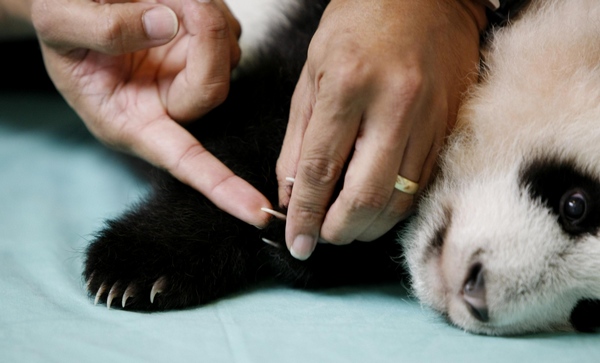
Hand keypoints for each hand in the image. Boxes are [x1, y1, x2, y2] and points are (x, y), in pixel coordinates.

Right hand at [30, 0, 272, 227]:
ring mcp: (189, 79)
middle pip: (214, 89)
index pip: (184, 161)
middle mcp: (168, 107)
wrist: (74, 10)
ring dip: (205, 18)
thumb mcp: (59, 25)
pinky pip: (227, 34)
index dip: (221, 187)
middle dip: (206, 38)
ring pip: (227, 57)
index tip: (257, 213)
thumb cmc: (61, 33)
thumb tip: (167, 25)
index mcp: (132, 123)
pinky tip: (178, 3)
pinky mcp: (202, 54)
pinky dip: (210, 11)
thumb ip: (107, 28)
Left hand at [276, 0, 486, 258]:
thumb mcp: (312, 73)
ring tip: (347, 224)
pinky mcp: (450, 127)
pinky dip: (395, 206)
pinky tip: (377, 205)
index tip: (297, 243)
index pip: (320, 170)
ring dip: (368, 226)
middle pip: (366, 198)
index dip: (304, 215)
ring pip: (400, 200)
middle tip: (323, 235)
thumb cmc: (360, 24)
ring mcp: (430, 119)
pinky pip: (422, 184)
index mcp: (348, 86)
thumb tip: (290, 193)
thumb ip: (299, 139)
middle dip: (339, 231)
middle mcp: (395, 106)